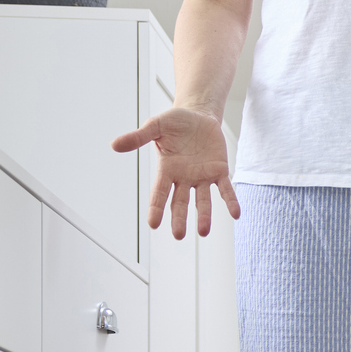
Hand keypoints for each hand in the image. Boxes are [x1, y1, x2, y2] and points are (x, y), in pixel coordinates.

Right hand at [112, 106, 239, 239]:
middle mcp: (184, 178)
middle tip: (178, 235)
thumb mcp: (156, 126)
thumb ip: (139, 137)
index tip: (153, 224)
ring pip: (202, 200)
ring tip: (203, 231)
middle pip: (180, 202)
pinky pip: (226, 189)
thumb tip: (114, 145)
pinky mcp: (219, 170)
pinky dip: (230, 201)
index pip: (159, 193)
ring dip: (204, 215)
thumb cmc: (175, 123)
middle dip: (179, 218)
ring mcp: (202, 176)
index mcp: (167, 170)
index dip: (156, 208)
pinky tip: (236, 214)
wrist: (199, 116)